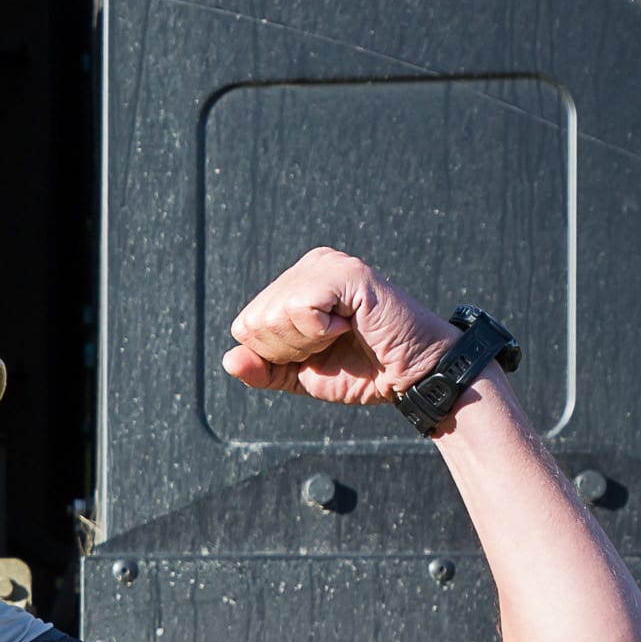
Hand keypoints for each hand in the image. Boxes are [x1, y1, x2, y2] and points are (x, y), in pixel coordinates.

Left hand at [220, 249, 455, 408]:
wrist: (412, 376)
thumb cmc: (363, 371)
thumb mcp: (301, 375)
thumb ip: (263, 369)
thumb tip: (228, 360)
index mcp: (294, 285)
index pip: (245, 327)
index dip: (274, 355)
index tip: (317, 351)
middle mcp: (308, 266)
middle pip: (253, 322)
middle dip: (289, 350)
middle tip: (333, 344)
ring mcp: (327, 265)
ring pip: (274, 315)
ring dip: (308, 341)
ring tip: (344, 334)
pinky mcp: (347, 272)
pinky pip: (301, 308)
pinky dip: (321, 332)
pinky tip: (351, 325)